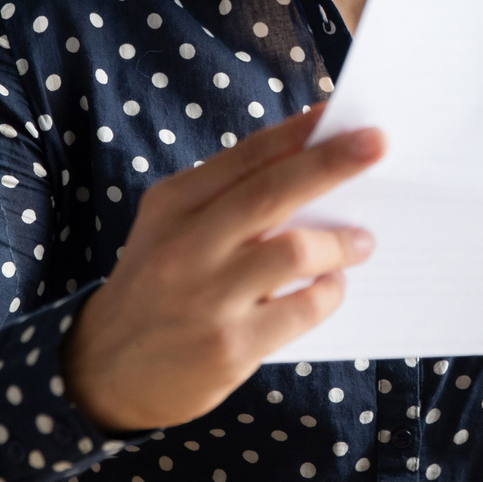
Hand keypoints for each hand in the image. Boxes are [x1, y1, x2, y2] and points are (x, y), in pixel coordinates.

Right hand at [64, 110, 383, 431]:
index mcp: (174, 204)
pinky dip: (329, 292)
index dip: (298, 131)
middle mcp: (186, 247)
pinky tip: (332, 286)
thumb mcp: (175, 226)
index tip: (340, 111)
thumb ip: (232, 196)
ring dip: (341, 241)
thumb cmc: (161, 281)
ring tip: (363, 241)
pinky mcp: (229, 348)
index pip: (246, 156)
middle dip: (332, 163)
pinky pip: (301, 310)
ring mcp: (207, 299)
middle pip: (272, 192)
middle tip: (378, 144)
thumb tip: (316, 161)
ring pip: (294, 252)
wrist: (104, 370)